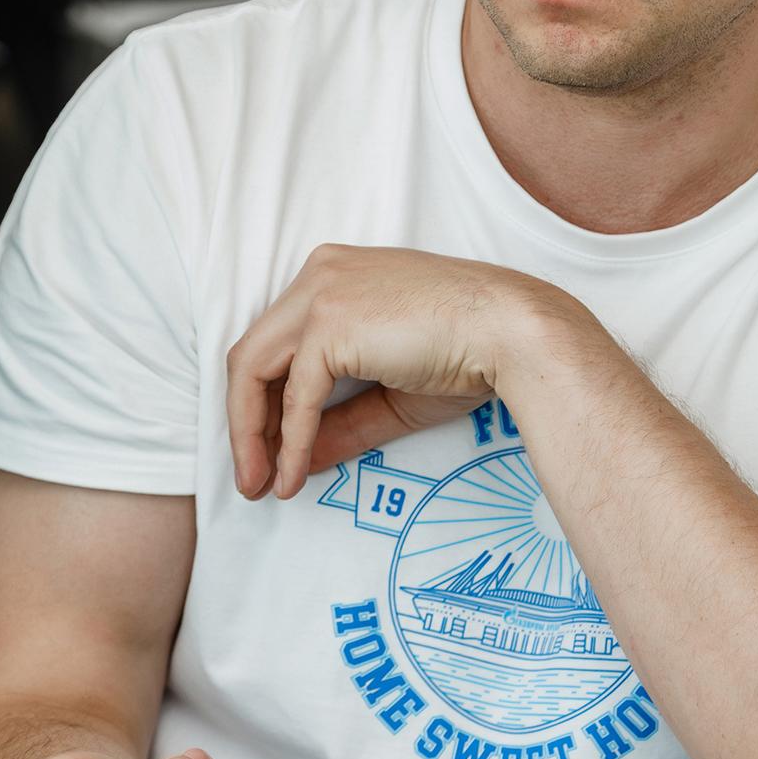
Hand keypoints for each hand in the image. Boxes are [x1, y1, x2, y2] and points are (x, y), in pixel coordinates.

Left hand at [226, 243, 574, 498]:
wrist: (512, 333)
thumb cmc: (468, 355)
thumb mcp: (389, 396)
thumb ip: (340, 423)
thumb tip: (295, 462)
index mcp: (334, 276)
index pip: (276, 343)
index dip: (263, 403)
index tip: (268, 451)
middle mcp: (319, 274)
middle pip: (252, 355)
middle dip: (245, 422)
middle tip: (252, 477)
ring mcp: (320, 293)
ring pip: (253, 369)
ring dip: (251, 435)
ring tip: (261, 484)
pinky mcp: (329, 322)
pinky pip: (296, 395)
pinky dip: (290, 441)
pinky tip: (292, 476)